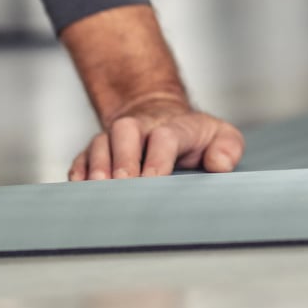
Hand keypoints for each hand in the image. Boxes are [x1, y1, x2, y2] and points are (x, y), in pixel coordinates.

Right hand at [69, 99, 245, 180]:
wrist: (160, 117)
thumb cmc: (194, 137)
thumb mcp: (221, 136)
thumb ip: (228, 147)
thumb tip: (219, 164)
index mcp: (175, 127)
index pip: (165, 136)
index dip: (158, 157)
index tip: (155, 180)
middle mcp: (142, 128)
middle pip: (125, 130)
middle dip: (123, 158)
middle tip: (122, 184)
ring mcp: (116, 139)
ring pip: (100, 143)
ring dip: (98, 166)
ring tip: (99, 189)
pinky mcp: (97, 152)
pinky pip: (81, 158)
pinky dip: (79, 172)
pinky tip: (80, 190)